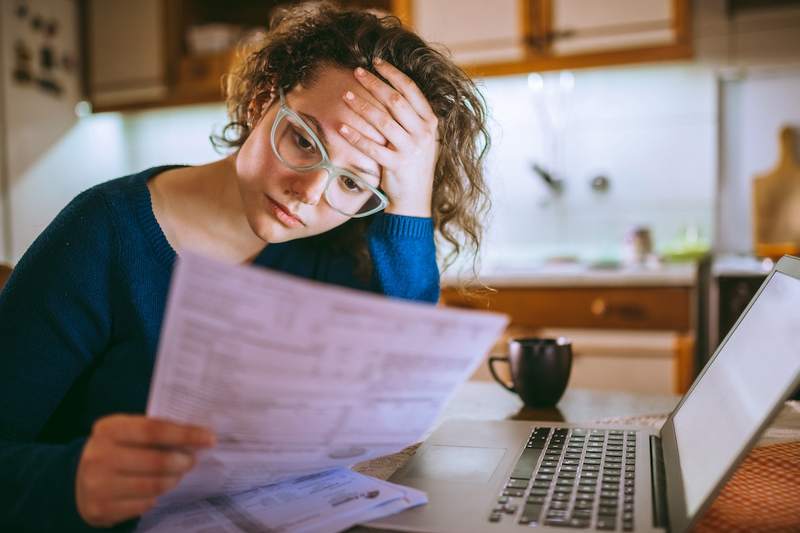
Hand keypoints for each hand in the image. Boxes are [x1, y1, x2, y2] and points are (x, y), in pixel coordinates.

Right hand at [75, 414, 214, 526]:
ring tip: (177, 474)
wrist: (77, 481)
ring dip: (173, 480)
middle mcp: (99, 455)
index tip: (209, 438)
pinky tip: (155, 490)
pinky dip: (156, 497)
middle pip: (158, 461)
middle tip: (192, 460)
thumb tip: (197, 437)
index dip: (186, 434)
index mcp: (109, 429)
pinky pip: (144, 504)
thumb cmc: (115, 450)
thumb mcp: (127, 433)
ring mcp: (97, 485)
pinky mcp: (100, 509)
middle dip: (183, 461)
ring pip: (154, 485)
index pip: (155, 429)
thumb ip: (156, 432)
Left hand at [339, 59, 438, 217]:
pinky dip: (355, 136)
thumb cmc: (413, 165)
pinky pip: (372, 147)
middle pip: (395, 101)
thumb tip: (390, 88)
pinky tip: (341, 126)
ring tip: (346, 95)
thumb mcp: (421, 138)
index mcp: (430, 123)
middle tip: (357, 72)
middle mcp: (423, 134)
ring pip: (383, 121)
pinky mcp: (396, 166)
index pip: (411, 90)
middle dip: (375, 84)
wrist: (415, 199)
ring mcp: (411, 150)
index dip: (393, 74)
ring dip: (362, 106)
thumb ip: (411, 117)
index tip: (376, 63)